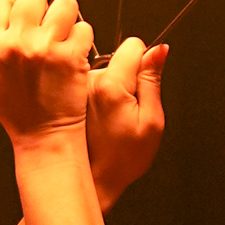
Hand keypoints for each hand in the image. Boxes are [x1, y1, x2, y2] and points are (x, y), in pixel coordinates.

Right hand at [0, 0, 93, 146]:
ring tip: (61, 35)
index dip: (13, 7)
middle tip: (44, 24)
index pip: (1, 0)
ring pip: (64, 4)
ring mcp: (45, 49)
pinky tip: (73, 52)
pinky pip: (83, 28)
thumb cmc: (14, 107)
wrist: (43, 135)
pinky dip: (82, 38)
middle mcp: (17, 44)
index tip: (20, 20)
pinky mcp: (72, 57)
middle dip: (41, 5)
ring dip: (66, 17)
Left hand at [87, 38, 168, 209]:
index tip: (143, 81)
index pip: (133, 45)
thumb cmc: (123, 158)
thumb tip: (158, 50)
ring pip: (102, 70)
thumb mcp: (151, 121)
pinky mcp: (66, 95)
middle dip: (127, 76)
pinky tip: (97, 120)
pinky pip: (87, 82)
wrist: (92, 179)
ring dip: (110, 87)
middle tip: (126, 109)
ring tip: (110, 119)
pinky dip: (95, 96)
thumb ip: (152, 81)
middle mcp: (88, 81)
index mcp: (111, 85)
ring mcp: (74, 88)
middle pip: (117, 58)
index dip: (145, 60)